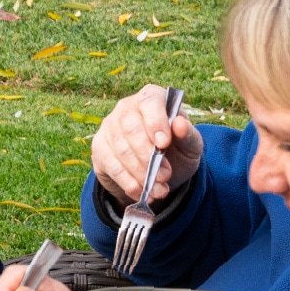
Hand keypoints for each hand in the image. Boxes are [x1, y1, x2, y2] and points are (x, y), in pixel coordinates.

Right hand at [90, 83, 199, 205]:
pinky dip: (128, 182)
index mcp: (151, 99)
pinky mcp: (99, 147)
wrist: (159, 170)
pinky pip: (112, 166)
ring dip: (141, 174)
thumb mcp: (190, 145)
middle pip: (131, 129)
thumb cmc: (176, 150)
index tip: (164, 144)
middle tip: (165, 176)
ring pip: (122, 151)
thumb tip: (180, 124)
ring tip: (159, 189)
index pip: (149, 102)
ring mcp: (109, 127)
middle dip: (149, 156)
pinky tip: (142, 191)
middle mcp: (126, 108)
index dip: (155, 122)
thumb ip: (188, 135)